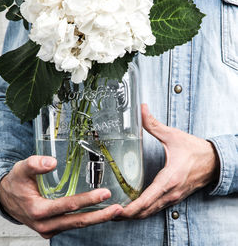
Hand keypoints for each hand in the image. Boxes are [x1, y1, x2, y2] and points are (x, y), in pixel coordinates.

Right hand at [0, 156, 122, 238]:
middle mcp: (46, 224)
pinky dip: (87, 219)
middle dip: (99, 216)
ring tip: (115, 212)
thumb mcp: (21, 169)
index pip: (68, 206)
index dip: (87, 200)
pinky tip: (100, 212)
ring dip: (97, 219)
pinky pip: (73, 224)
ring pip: (77, 225)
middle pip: (78, 221)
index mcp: (38, 210)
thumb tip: (51, 162)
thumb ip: (35, 164)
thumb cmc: (16, 183)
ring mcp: (50, 228)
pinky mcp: (53, 227)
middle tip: (118, 208)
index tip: (104, 194)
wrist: (7, 198)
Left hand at [120, 104, 218, 219]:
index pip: (147, 199)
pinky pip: (157, 209)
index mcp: (170, 178)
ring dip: (134, 215)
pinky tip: (135, 207)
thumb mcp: (173, 135)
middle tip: (110, 212)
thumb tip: (141, 110)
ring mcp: (174, 198)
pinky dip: (144, 211)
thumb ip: (154, 124)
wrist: (215, 161)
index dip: (131, 208)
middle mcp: (171, 192)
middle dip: (127, 214)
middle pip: (145, 211)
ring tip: (118, 212)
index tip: (117, 210)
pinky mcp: (175, 198)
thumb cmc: (196, 150)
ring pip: (151, 212)